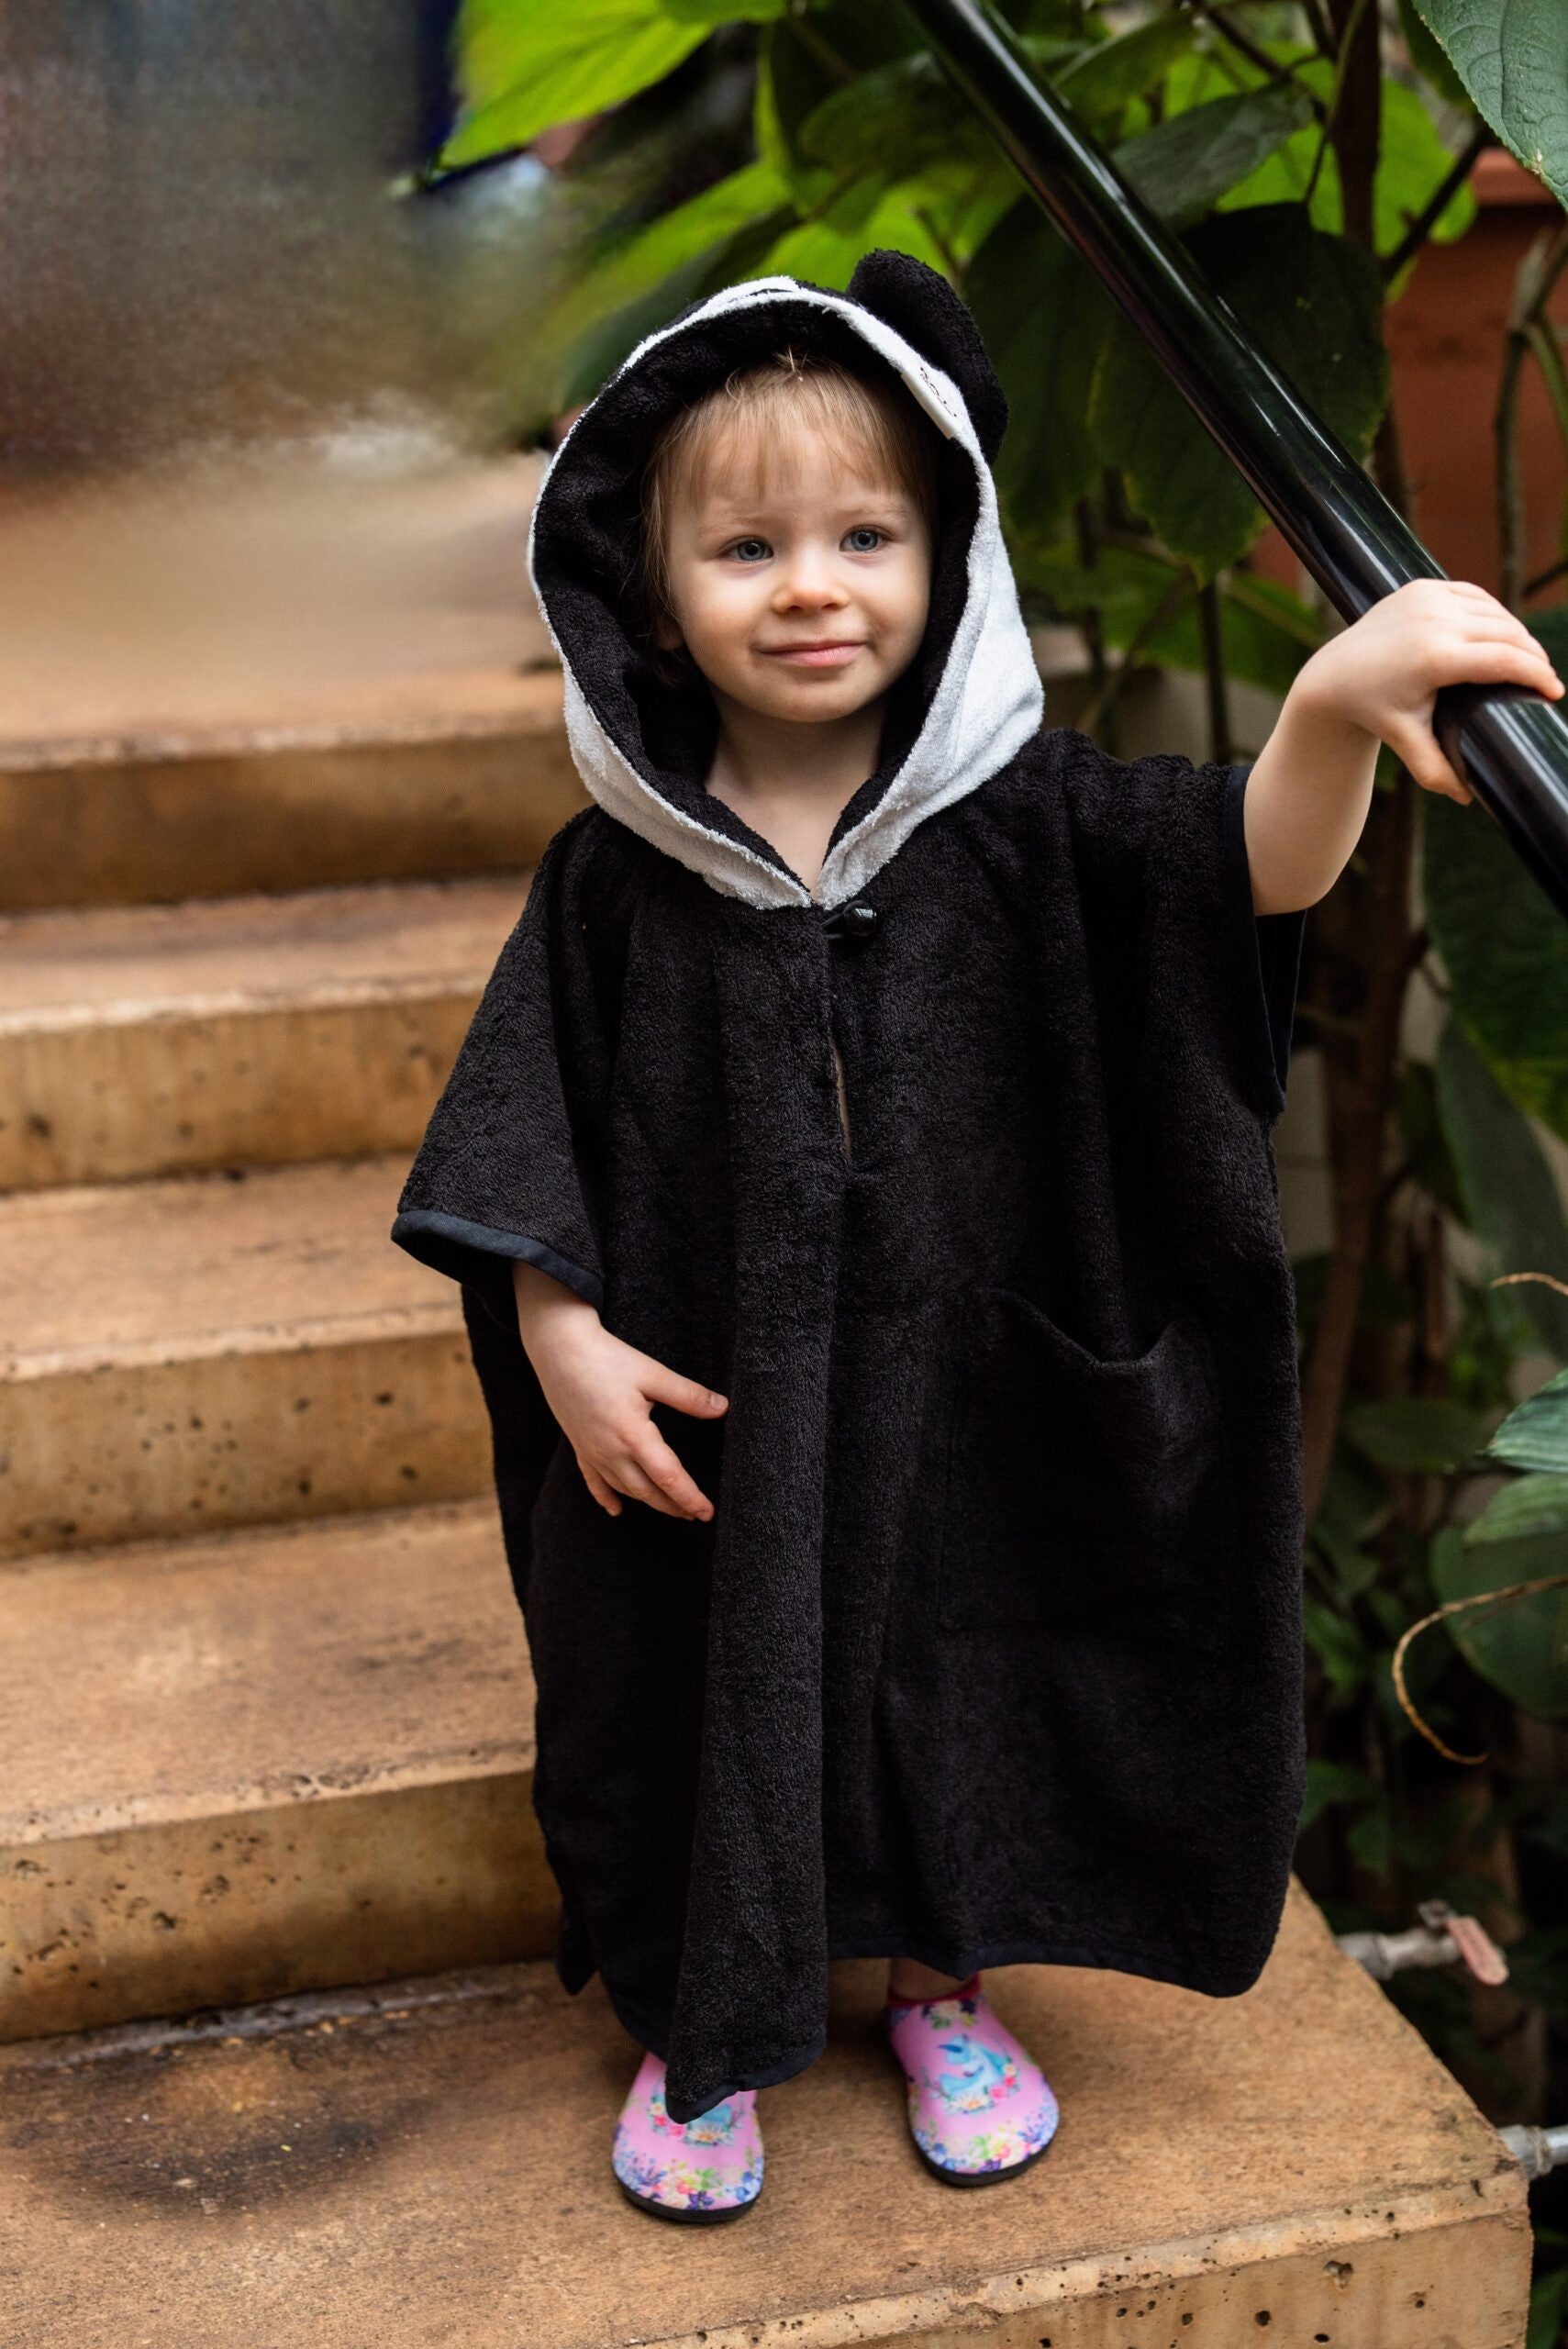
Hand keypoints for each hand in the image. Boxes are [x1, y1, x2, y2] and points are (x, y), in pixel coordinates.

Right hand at [511, 1260, 726, 1520]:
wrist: (558, 1349)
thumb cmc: (606, 1358)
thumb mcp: (653, 1374)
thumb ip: (688, 1395)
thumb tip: (722, 1407)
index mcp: (633, 1435)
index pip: (668, 1477)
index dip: (690, 1498)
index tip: (707, 1512)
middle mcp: (611, 1451)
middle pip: (647, 1491)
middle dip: (673, 1506)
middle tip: (696, 1514)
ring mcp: (592, 1451)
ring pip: (624, 1489)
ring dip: (649, 1501)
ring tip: (670, 1508)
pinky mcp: (579, 1445)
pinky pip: (594, 1481)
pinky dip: (606, 1498)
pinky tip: (616, 1511)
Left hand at [1289, 579, 1563, 803]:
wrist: (1335, 675)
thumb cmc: (1374, 712)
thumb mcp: (1406, 741)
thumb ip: (1436, 771)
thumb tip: (1469, 798)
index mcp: (1434, 658)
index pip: (1505, 660)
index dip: (1537, 675)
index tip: (1555, 691)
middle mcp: (1432, 621)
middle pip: (1507, 634)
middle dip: (1533, 656)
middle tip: (1546, 678)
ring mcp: (1427, 599)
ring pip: (1493, 612)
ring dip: (1516, 633)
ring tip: (1529, 658)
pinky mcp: (1422, 587)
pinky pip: (1473, 596)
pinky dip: (1493, 613)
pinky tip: (1505, 630)